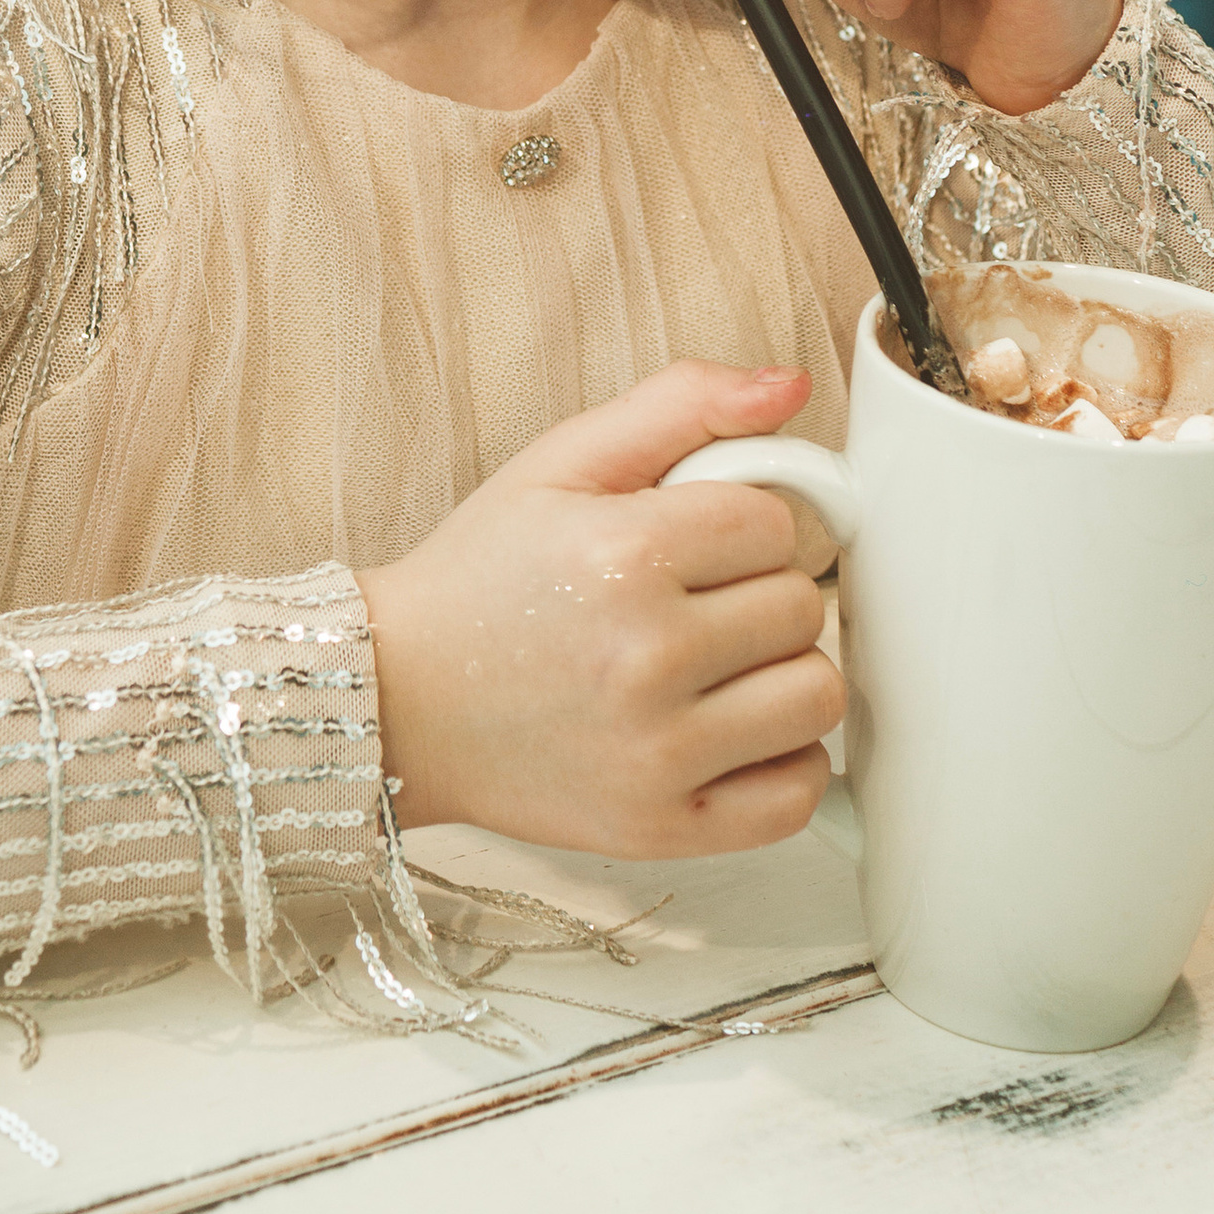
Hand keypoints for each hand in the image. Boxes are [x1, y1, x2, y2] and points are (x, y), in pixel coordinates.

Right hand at [356, 362, 842, 855]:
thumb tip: (792, 386)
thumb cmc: (481, 580)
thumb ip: (681, 406)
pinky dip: (784, 763)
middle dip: (755, 594)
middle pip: (801, 607)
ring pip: (815, 697)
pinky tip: (730, 733)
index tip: (692, 543)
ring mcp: (656, 753)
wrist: (398, 700)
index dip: (739, 526)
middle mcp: (645, 657)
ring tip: (715, 668)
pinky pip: (797, 794)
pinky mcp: (661, 827)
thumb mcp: (560, 463)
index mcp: (623, 554)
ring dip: (779, 675)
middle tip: (691, 604)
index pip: (775, 525)